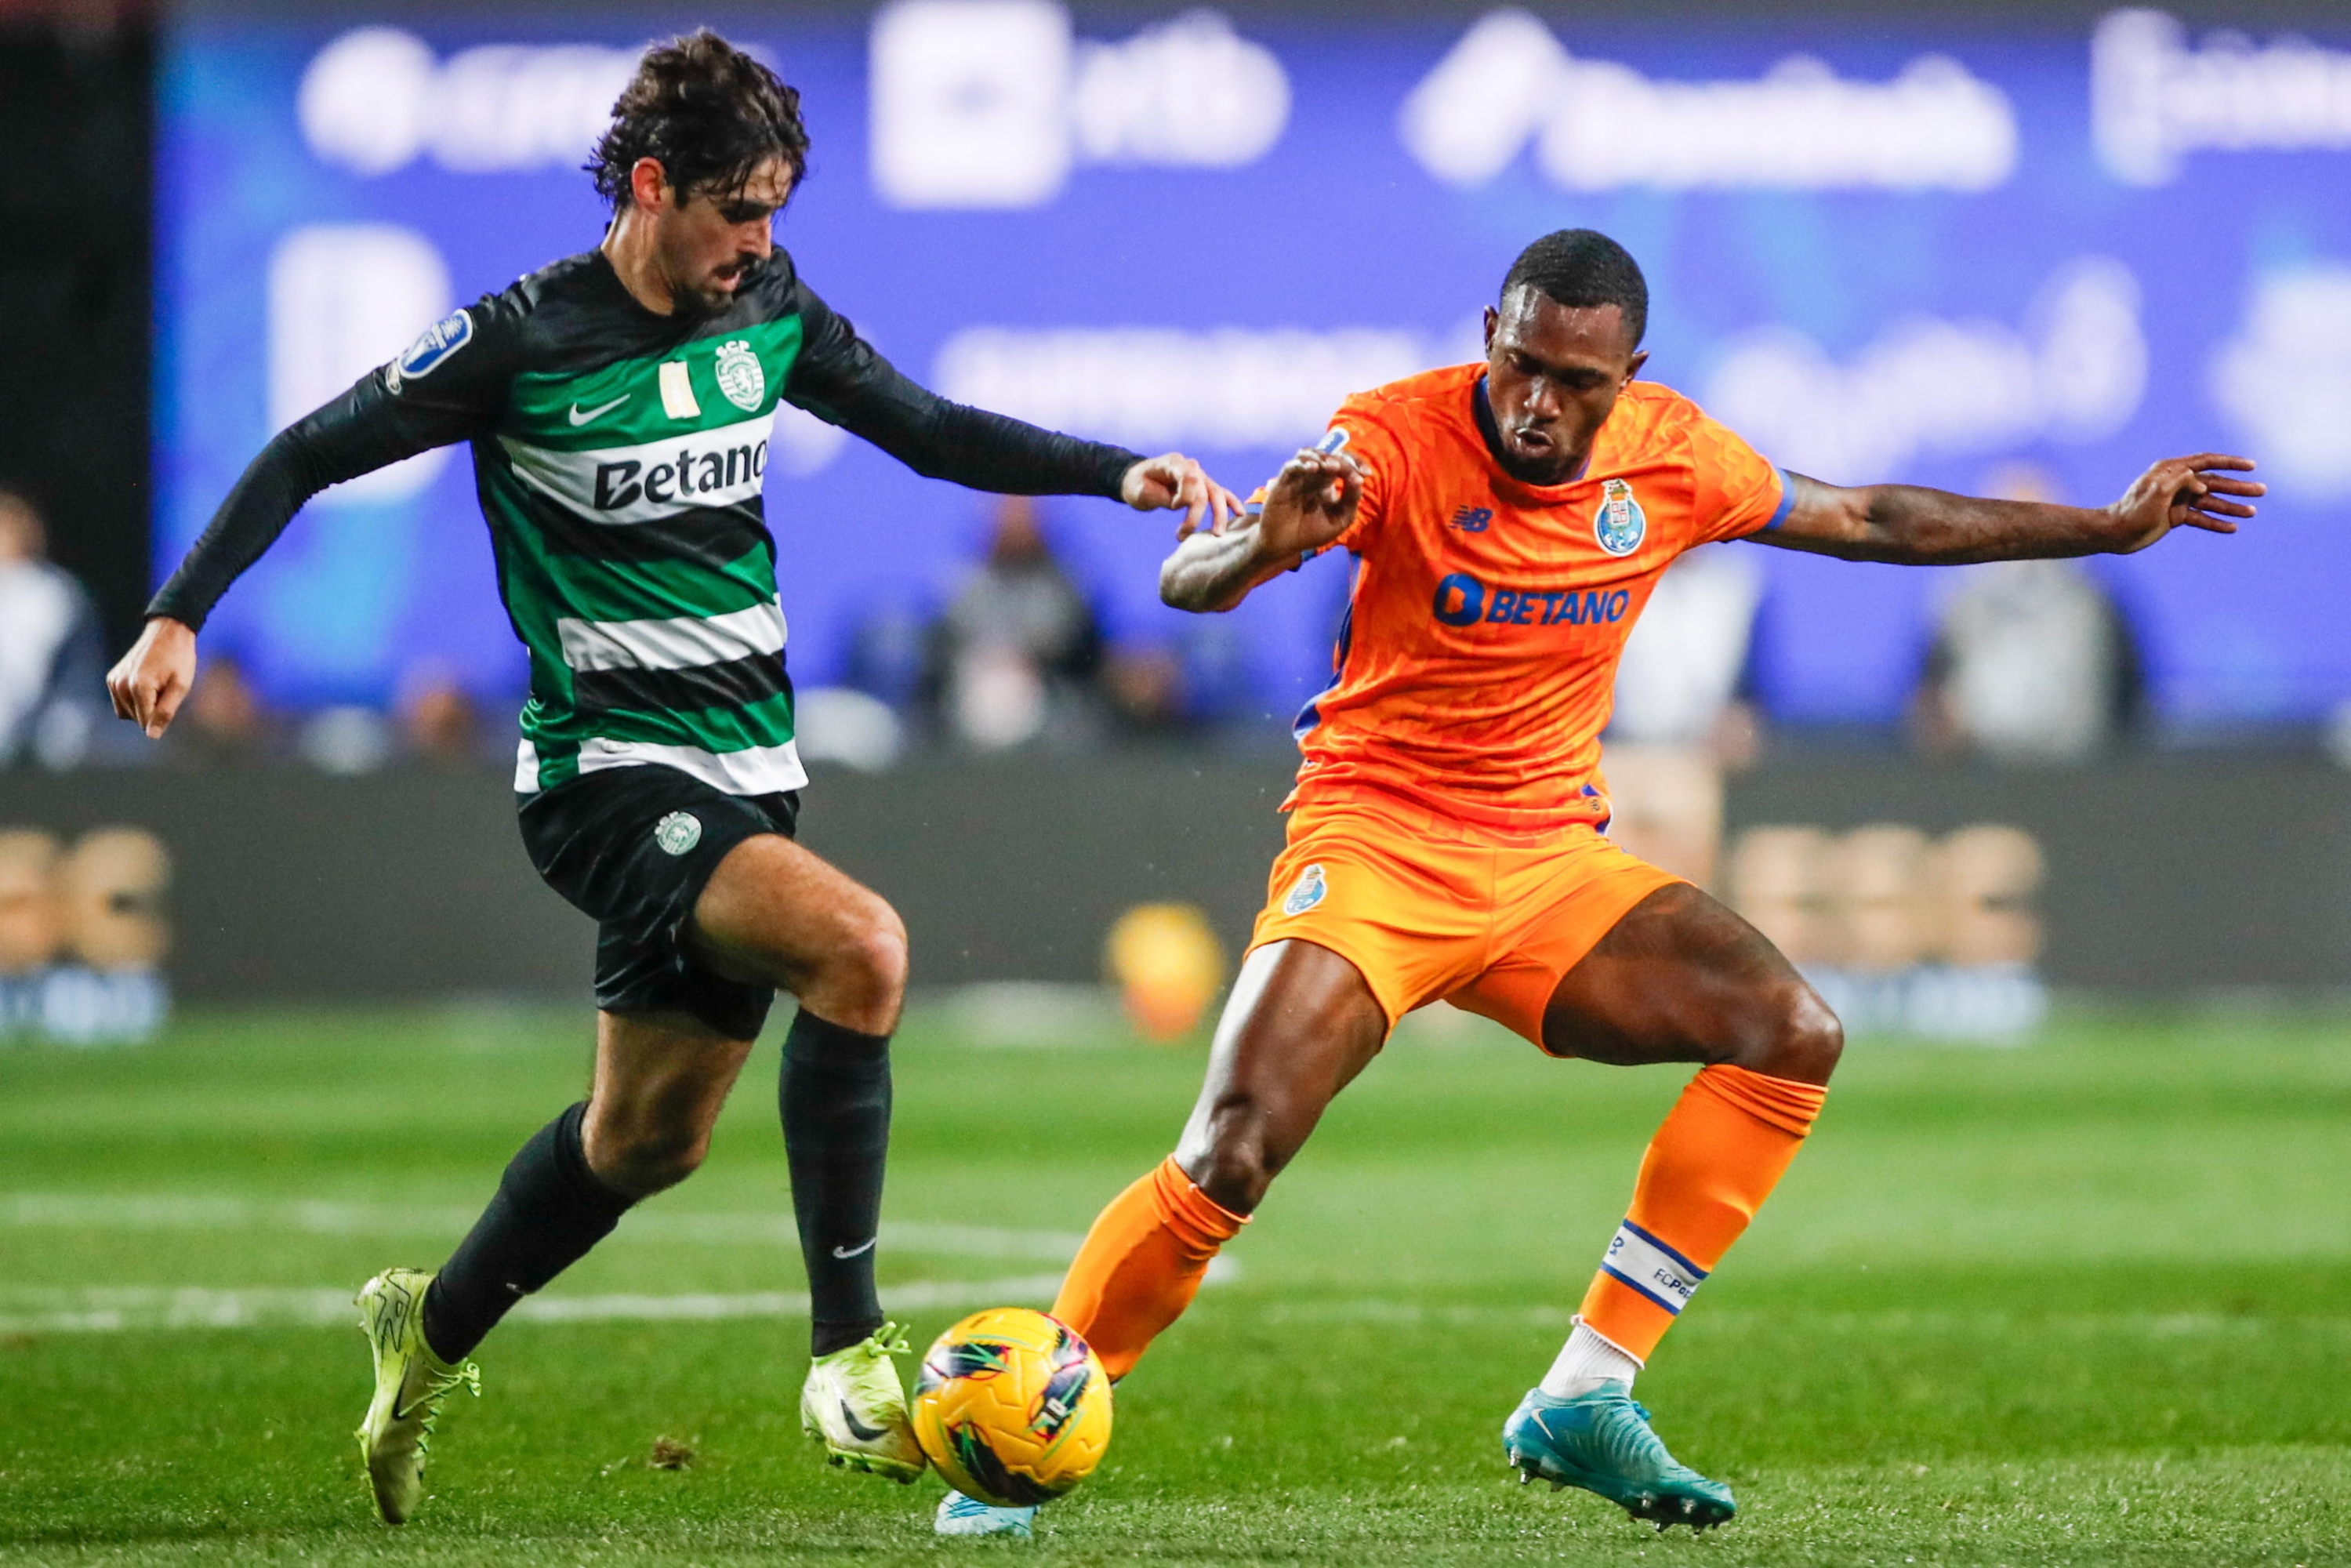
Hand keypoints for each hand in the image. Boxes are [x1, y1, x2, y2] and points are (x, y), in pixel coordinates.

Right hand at [106, 617, 197, 738]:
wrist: (168, 633)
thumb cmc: (179, 659)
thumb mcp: (181, 687)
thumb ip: (165, 712)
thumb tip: (151, 736)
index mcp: (139, 687)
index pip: (146, 723)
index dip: (162, 716)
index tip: (170, 695)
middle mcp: (120, 685)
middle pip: (136, 719)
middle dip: (152, 711)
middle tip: (164, 688)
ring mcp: (114, 682)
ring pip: (127, 714)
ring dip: (143, 707)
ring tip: (156, 686)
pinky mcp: (112, 679)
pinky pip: (121, 703)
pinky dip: (134, 701)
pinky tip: (146, 684)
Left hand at [1121, 452, 1246, 537]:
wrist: (1137, 480)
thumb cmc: (1136, 485)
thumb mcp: (1138, 490)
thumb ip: (1157, 494)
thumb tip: (1176, 500)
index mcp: (1174, 463)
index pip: (1190, 477)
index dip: (1185, 496)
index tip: (1173, 506)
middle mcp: (1190, 467)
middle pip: (1205, 489)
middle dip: (1198, 513)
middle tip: (1184, 535)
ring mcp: (1199, 476)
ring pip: (1216, 493)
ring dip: (1219, 514)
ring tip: (1217, 534)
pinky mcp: (1202, 486)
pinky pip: (1220, 493)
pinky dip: (1231, 502)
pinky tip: (1241, 513)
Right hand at [1253, 447, 1362, 562]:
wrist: (1284, 545)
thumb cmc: (1311, 533)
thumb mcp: (1340, 520)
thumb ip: (1351, 501)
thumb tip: (1359, 480)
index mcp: (1327, 483)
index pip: (1342, 463)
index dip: (1355, 463)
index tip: (1367, 473)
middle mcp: (1312, 476)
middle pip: (1328, 455)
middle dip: (1342, 461)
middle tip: (1350, 472)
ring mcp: (1297, 478)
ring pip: (1308, 454)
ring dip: (1322, 456)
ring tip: (1332, 466)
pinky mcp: (1282, 483)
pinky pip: (1291, 466)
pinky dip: (1302, 464)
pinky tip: (1313, 468)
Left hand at [2104, 453, 2262, 552]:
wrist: (2115, 533)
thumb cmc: (2132, 511)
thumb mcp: (2156, 492)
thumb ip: (2180, 481)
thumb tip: (2202, 482)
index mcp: (2170, 470)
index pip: (2206, 462)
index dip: (2230, 462)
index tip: (2252, 466)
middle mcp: (2176, 482)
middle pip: (2214, 482)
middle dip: (2238, 486)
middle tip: (2262, 491)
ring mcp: (2177, 499)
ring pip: (2210, 501)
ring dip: (2231, 506)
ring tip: (2252, 512)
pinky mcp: (2176, 516)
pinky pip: (2201, 518)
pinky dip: (2216, 522)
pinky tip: (2232, 528)